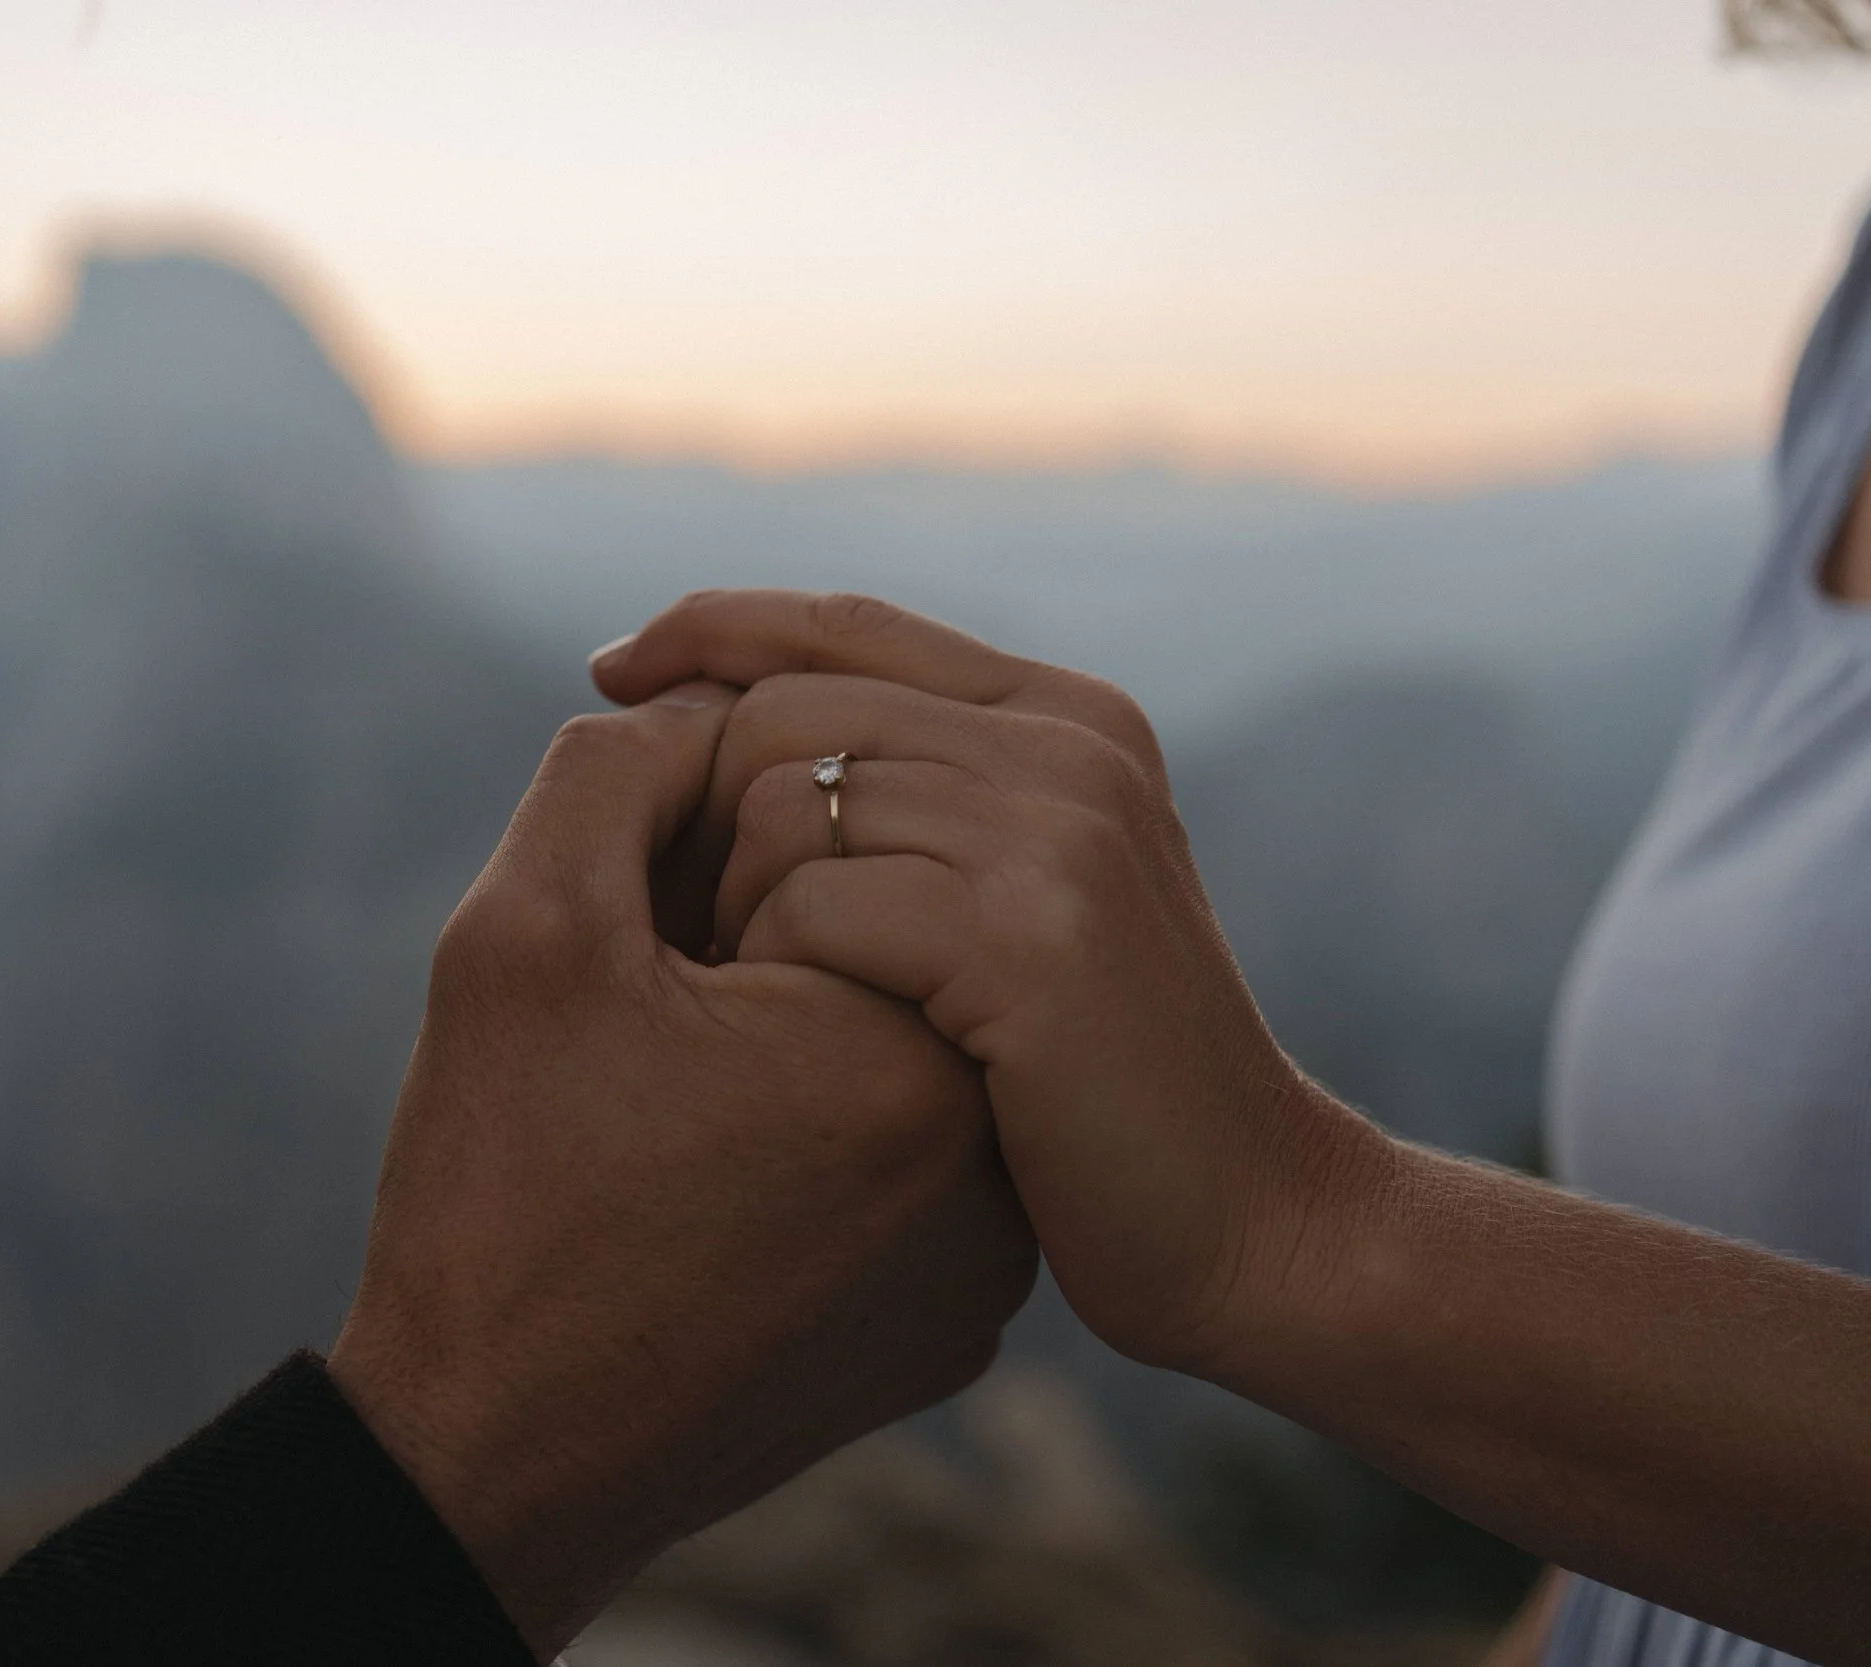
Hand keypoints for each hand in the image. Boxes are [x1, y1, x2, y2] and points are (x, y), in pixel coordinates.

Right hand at [328, 681, 1037, 1659]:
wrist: (494, 1460)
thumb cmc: (498, 1200)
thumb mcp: (519, 934)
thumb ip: (619, 766)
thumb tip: (711, 701)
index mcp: (909, 1045)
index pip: (820, 828)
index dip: (679, 868)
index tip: (623, 977)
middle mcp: (989, 1154)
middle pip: (867, 930)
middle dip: (736, 935)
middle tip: (635, 1038)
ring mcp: (986, 1254)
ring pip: (882, 1041)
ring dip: (774, 1028)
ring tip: (665, 1115)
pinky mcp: (955, 1319)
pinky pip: (894, 1155)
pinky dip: (807, 1134)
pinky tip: (707, 1191)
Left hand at [591, 593, 1391, 1374]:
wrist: (1259, 1223)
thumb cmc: (1103, 1086)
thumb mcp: (1035, 903)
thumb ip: (937, 802)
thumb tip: (742, 727)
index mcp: (1068, 718)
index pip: (843, 623)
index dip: (709, 627)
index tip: (612, 670)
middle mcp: (1068, 745)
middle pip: (787, 711)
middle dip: (698, 814)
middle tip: (685, 937)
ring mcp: (1055, 831)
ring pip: (782, 804)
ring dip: (735, 913)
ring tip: (760, 1007)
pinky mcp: (1027, 934)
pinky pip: (810, 906)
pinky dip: (774, 976)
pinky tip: (801, 1044)